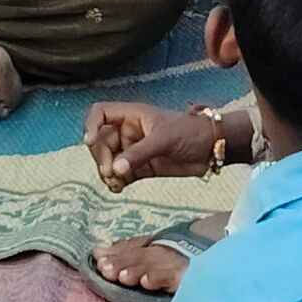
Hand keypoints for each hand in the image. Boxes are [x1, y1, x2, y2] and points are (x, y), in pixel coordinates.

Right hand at [83, 100, 225, 187]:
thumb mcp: (164, 139)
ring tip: (116, 183)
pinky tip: (119, 188)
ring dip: (107, 173)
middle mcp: (128, 132)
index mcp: (132, 116)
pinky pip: (120, 175)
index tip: (90, 141)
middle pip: (100, 142)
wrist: (211, 150)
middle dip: (101, 157)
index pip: (100, 113)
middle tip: (110, 172)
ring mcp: (133, 150)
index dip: (91, 125)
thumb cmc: (190, 133)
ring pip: (108, 161)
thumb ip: (139, 153)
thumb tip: (115, 169)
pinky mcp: (140, 168)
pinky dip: (116, 183)